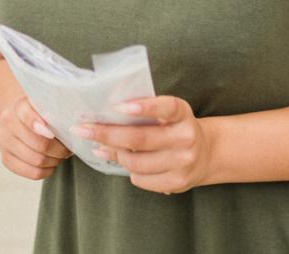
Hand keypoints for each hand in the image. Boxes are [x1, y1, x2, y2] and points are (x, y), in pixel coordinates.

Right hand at [0, 94, 71, 180]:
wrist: (21, 120)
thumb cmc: (42, 114)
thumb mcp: (50, 106)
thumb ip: (62, 113)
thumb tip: (78, 131)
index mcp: (20, 106)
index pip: (28, 116)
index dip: (43, 127)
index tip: (54, 134)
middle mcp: (8, 122)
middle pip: (39, 144)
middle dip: (59, 149)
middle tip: (68, 149)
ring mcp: (5, 142)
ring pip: (37, 160)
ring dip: (55, 160)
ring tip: (60, 155)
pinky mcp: (6, 159)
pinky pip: (32, 173)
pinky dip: (47, 171)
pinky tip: (51, 164)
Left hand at [78, 96, 215, 195]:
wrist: (206, 154)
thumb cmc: (175, 129)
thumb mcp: (167, 115)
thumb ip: (143, 113)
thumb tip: (102, 117)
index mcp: (183, 114)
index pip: (166, 107)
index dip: (144, 107)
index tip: (118, 107)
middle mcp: (186, 138)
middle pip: (140, 139)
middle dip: (106, 134)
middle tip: (82, 129)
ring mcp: (183, 162)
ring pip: (136, 162)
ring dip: (114, 154)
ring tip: (101, 147)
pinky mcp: (178, 182)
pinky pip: (141, 179)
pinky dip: (127, 170)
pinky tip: (123, 161)